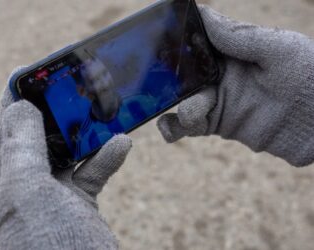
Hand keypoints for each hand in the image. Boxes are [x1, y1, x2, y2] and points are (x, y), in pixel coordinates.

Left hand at [0, 76, 131, 248]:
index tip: (37, 68)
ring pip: (68, 148)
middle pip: (38, 133)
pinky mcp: (79, 199)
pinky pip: (92, 169)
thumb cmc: (54, 246)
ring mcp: (53, 191)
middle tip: (75, 85)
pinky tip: (121, 145)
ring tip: (102, 113)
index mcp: (2, 180)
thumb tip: (19, 108)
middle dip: (56, 109)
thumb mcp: (29, 192)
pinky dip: (106, 157)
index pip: (6, 125)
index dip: (18, 94)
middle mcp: (24, 183)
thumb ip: (21, 147)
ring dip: (86, 133)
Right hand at [158, 6, 313, 166]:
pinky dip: (173, 127)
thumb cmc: (307, 77)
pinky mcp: (216, 124)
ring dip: (174, 105)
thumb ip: (240, 37)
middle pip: (183, 71)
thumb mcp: (277, 49)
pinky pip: (188, 125)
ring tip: (188, 114)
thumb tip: (204, 15)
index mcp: (232, 51)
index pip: (197, 41)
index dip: (177, 40)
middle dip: (167, 75)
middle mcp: (219, 74)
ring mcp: (216, 99)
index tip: (158, 39)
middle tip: (157, 80)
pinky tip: (169, 128)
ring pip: (181, 99)